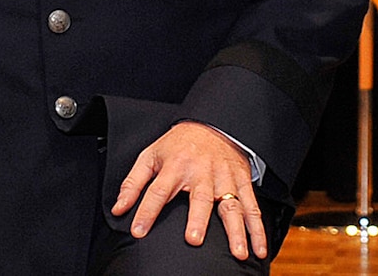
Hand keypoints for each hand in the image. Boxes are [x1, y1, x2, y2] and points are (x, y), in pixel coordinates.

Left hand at [110, 121, 266, 260]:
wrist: (213, 123)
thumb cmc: (178, 145)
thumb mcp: (150, 155)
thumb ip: (133, 183)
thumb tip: (119, 208)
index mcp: (175, 166)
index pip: (158, 191)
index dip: (146, 211)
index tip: (138, 231)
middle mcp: (201, 173)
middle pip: (200, 198)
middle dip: (198, 219)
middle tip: (194, 239)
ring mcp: (224, 179)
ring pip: (231, 206)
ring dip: (236, 230)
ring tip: (238, 252)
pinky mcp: (241, 182)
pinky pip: (252, 207)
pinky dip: (257, 229)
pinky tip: (259, 249)